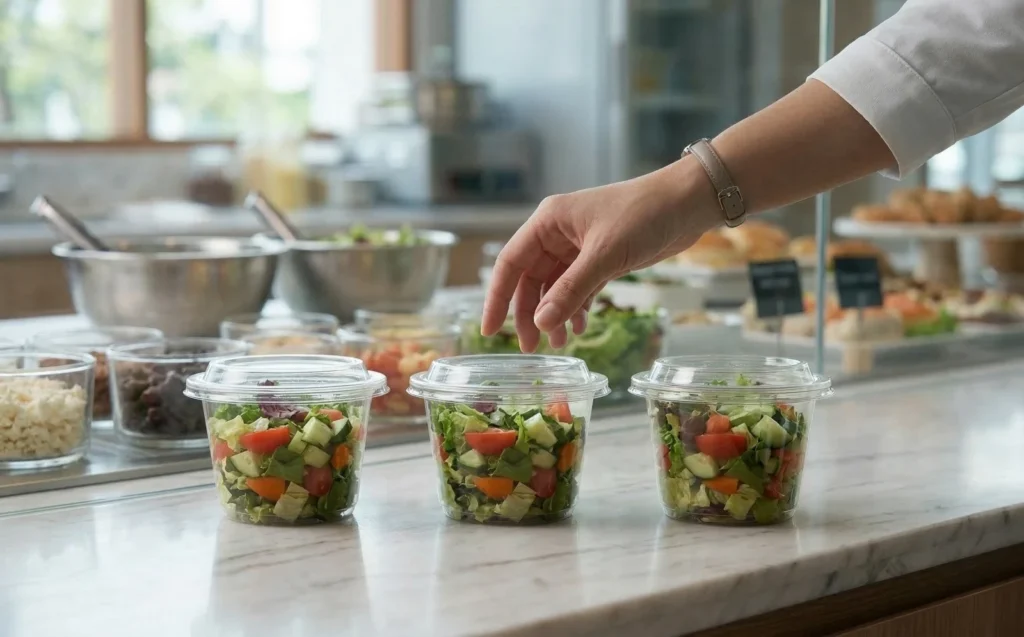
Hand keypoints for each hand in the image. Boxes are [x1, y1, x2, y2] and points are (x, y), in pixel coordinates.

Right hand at [482, 158, 718, 351]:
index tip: (490, 331)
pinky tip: (580, 326)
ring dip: (554, 314)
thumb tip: (540, 322)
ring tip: (559, 342)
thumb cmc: (644, 215)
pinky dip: (576, 307)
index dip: (497, 298)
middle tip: (531, 348)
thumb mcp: (605, 255)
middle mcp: (557, 233)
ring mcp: (578, 246)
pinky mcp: (600, 257)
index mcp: (548, 222)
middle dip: (529, 314)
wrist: (688, 202)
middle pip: (529, 279)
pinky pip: (577, 287)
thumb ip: (571, 290)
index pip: (510, 263)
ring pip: (554, 287)